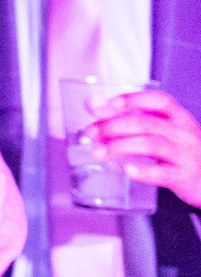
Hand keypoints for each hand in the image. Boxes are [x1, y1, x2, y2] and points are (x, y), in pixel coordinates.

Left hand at [93, 88, 200, 204]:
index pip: (160, 101)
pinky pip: (162, 173)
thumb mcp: (164, 130)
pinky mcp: (184, 177)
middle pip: (146, 123)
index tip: (111, 104)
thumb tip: (92, 104)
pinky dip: (142, 171)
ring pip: (150, 145)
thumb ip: (132, 117)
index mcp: (179, 118)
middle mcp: (184, 134)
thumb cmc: (183, 152)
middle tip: (91, 132)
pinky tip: (127, 169)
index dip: (134, 99)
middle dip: (113, 126)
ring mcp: (186, 155)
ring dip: (119, 146)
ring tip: (99, 151)